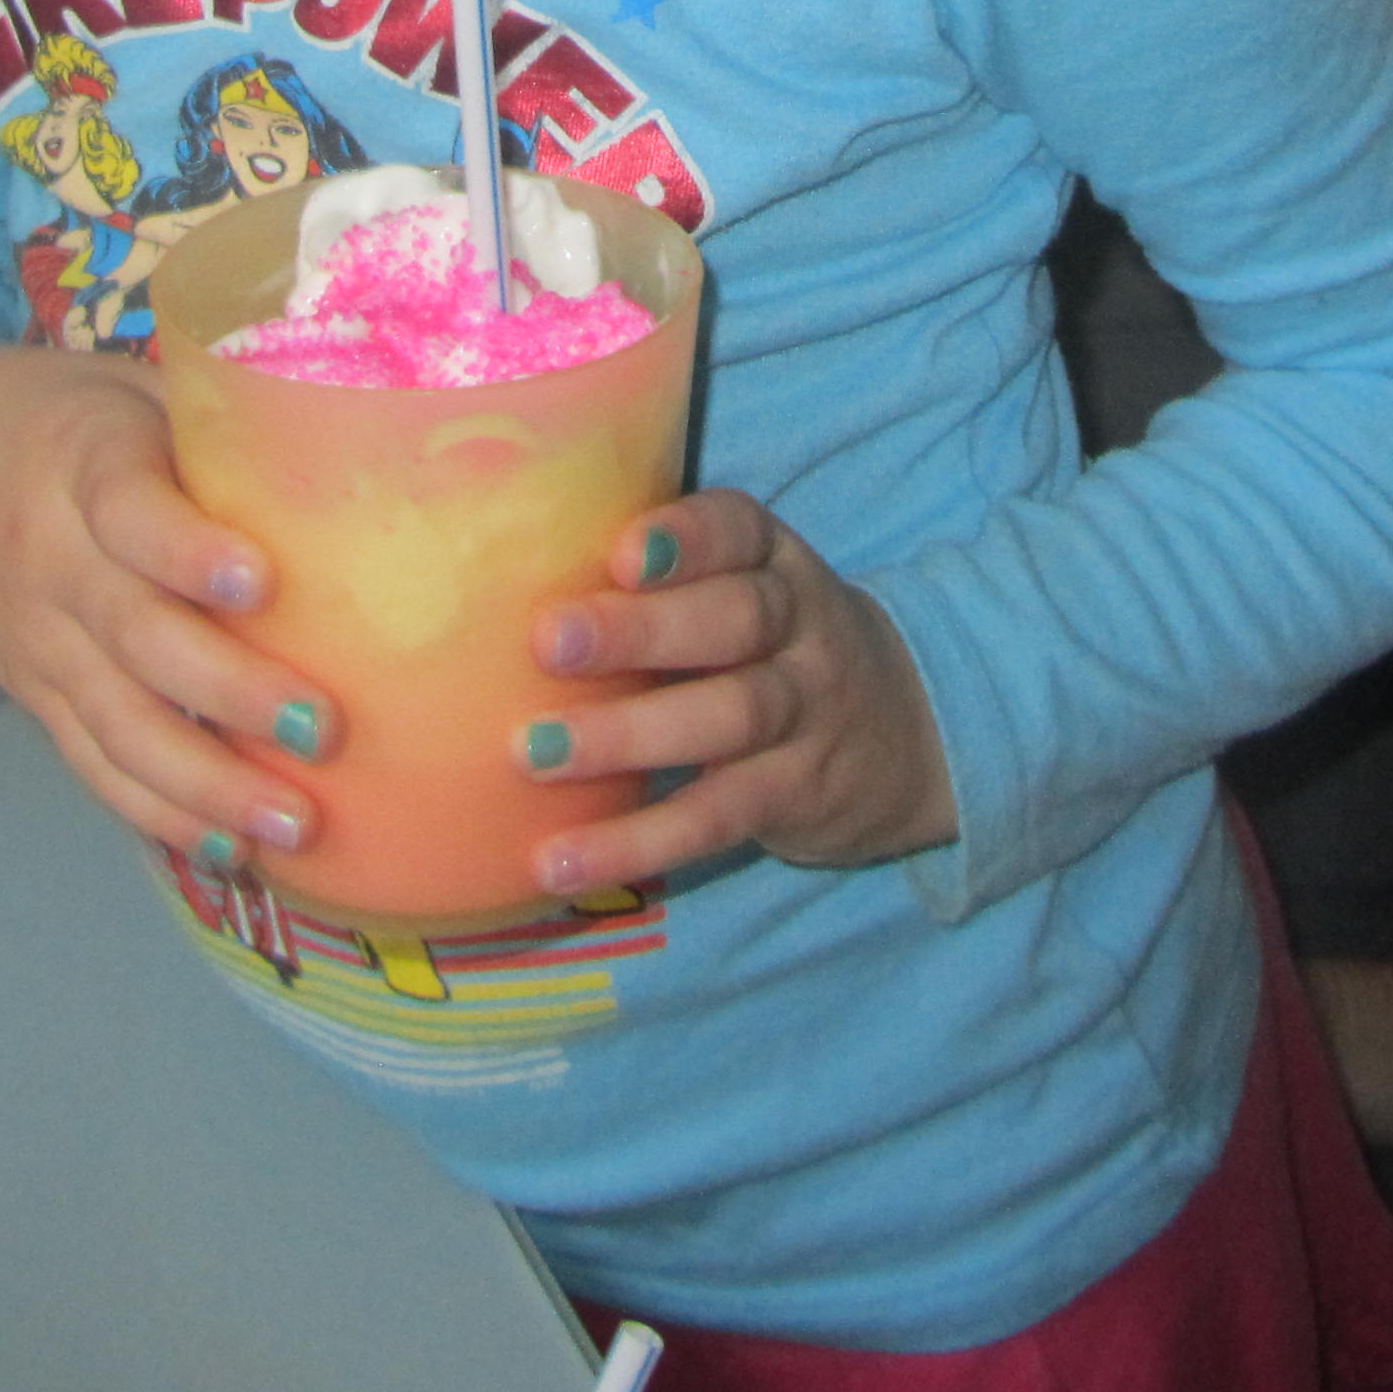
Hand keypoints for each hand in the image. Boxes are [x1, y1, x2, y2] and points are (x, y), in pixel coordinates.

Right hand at [0, 336, 341, 875]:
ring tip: (296, 823)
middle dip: (229, 692)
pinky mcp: (39, 697)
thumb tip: (379, 419)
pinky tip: (232, 850)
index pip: (129, 512)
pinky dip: (158, 814)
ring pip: (116, 724)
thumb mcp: (138, 388)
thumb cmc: (73, 419)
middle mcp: (52, 561)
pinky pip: (94, 765)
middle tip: (323, 730)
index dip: (189, 553)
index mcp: (83, 465)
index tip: (261, 585)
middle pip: (134, 638)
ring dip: (205, 786)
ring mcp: (40, 642)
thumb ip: (229, 414)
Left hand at [517, 490, 956, 893]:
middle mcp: (799, 628)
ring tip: (534, 754)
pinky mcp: (794, 794)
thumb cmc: (765, 644)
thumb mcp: (740, 588)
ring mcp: (806, 712)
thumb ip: (653, 577)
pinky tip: (561, 860)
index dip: (684, 539)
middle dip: (643, 631)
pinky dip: (639, 841)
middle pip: (734, 620)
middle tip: (549, 641)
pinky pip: (717, 816)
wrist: (904, 733)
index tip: (621, 554)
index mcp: (772, 561)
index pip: (739, 530)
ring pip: (730, 716)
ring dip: (628, 735)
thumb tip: (488, 572)